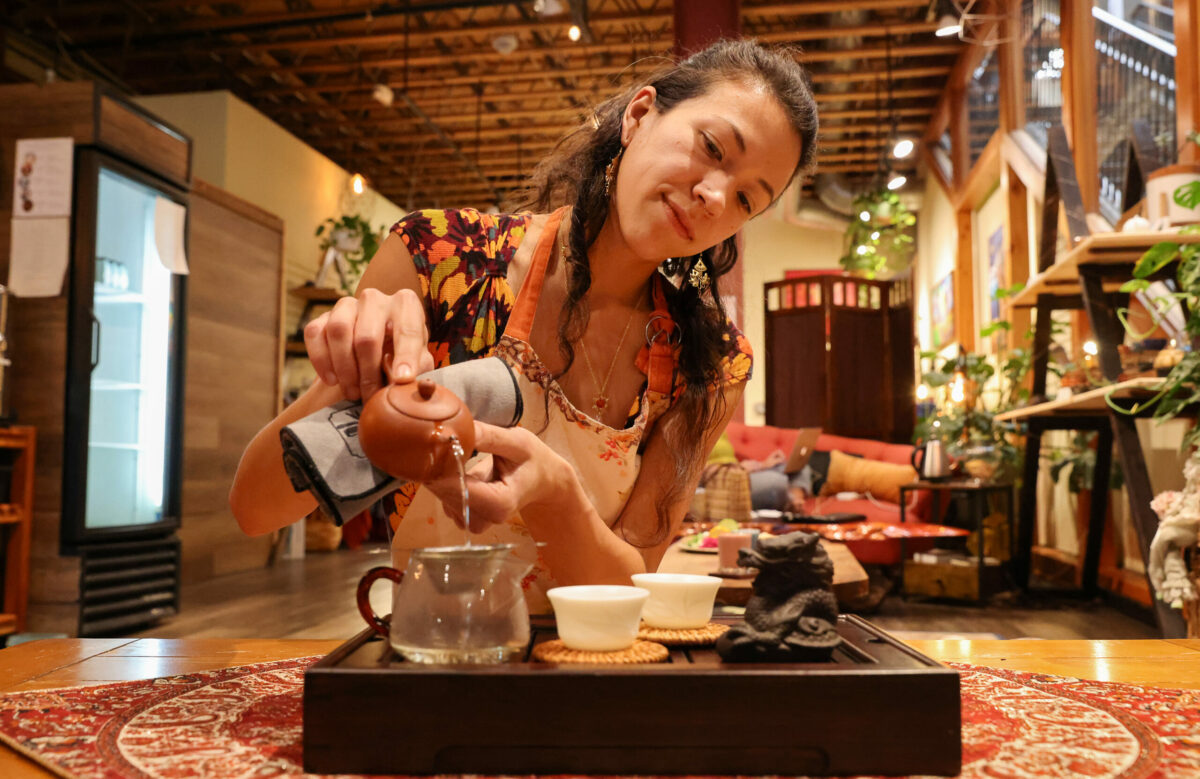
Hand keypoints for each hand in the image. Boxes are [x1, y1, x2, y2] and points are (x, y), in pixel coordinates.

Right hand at [303, 288, 434, 400]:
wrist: (371, 358)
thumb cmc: (402, 359)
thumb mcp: (418, 364)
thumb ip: (417, 369)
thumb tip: (405, 380)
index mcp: (406, 305)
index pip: (407, 329)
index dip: (406, 356)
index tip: (402, 379)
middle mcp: (375, 299)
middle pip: (367, 336)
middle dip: (368, 373)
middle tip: (370, 396)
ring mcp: (346, 305)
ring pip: (339, 330)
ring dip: (344, 368)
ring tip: (352, 391)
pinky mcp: (323, 316)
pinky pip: (315, 333)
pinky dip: (322, 361)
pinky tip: (332, 380)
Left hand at [426, 422, 573, 533]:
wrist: (542, 481)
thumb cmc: (532, 459)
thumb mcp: (518, 442)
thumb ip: (489, 436)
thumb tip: (458, 429)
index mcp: (501, 503)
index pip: (459, 489)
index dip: (440, 469)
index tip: (429, 446)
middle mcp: (488, 518)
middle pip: (448, 495)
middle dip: (439, 469)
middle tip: (436, 441)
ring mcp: (476, 522)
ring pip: (443, 498)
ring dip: (442, 475)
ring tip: (455, 453)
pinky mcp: (466, 518)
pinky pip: (445, 499)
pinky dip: (446, 482)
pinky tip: (459, 467)